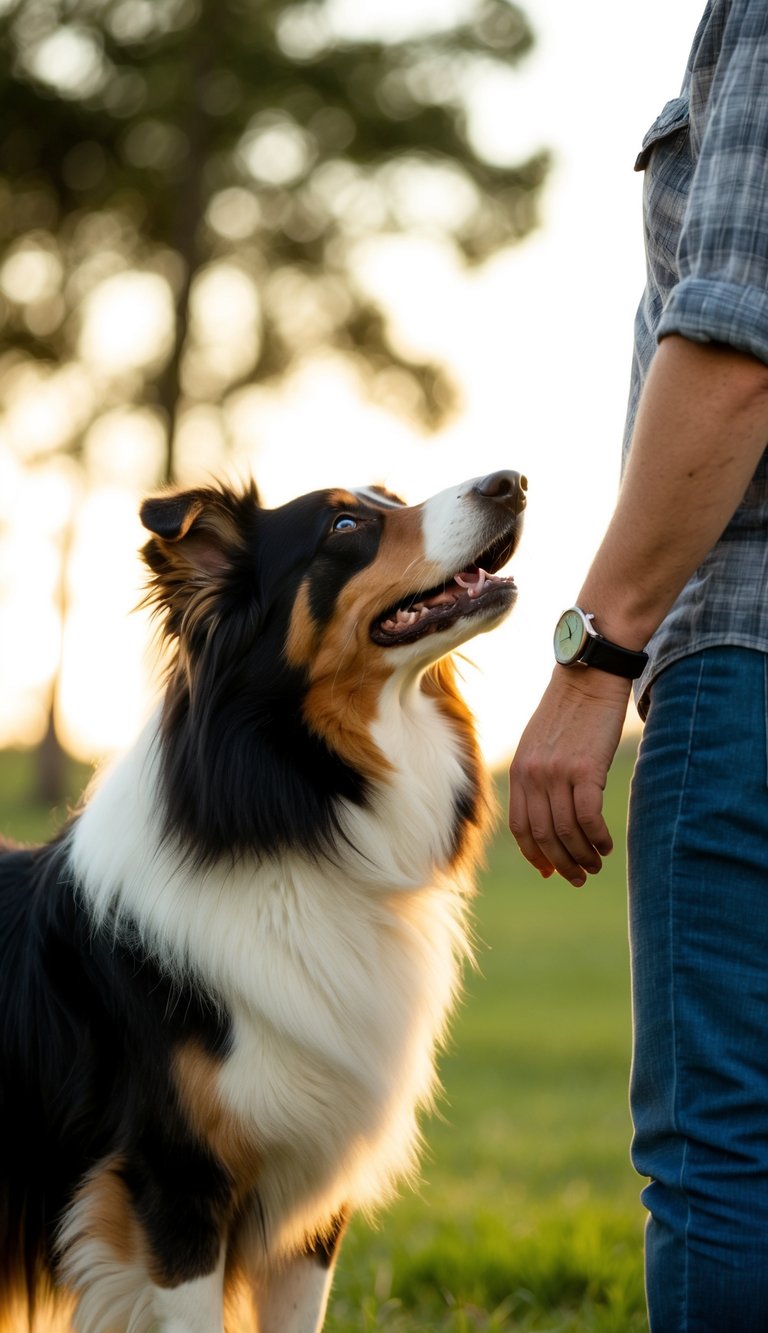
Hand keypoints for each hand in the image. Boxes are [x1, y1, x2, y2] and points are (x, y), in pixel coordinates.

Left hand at [508, 666, 631, 885]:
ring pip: (567, 832)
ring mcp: (558, 773)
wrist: (589, 675)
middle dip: (561, 863)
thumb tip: (546, 812)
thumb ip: (537, 775)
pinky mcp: (586, 769)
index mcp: (519, 771)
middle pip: (543, 836)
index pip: (520, 827)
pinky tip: (607, 845)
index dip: (535, 854)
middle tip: (578, 877)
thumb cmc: (569, 710)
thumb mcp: (539, 743)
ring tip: (596, 864)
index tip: (550, 870)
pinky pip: (589, 818)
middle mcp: (533, 775)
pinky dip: (597, 838)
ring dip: (582, 856)